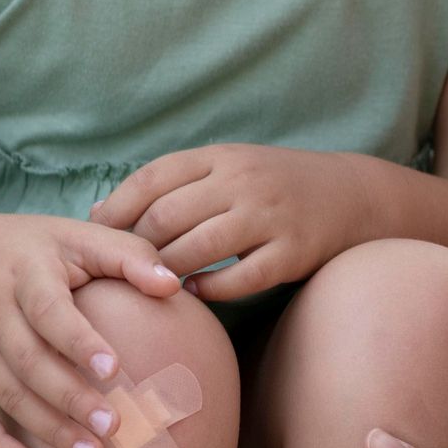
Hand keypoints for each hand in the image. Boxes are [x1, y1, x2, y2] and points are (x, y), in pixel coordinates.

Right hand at [0, 210, 183, 447]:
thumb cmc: (35, 247)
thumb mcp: (79, 235)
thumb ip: (128, 256)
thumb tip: (172, 286)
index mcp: (26, 273)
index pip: (49, 310)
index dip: (78, 341)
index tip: (114, 368)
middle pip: (29, 361)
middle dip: (71, 398)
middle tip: (116, 425)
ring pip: (7, 394)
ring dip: (47, 428)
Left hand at [90, 143, 366, 299]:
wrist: (353, 195)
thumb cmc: (276, 184)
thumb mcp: (230, 165)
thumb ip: (174, 183)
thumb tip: (100, 210)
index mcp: (224, 156)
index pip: (154, 177)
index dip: (117, 208)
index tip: (94, 236)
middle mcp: (245, 181)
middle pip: (167, 217)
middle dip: (135, 248)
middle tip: (120, 271)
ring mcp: (271, 216)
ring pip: (197, 249)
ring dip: (165, 272)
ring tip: (151, 284)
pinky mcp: (292, 252)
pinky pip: (239, 280)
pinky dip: (208, 290)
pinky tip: (196, 292)